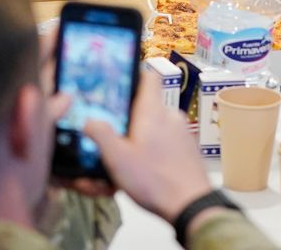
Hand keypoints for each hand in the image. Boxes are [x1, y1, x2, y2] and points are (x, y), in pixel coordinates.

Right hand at [80, 70, 211, 220]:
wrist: (190, 205)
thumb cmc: (154, 179)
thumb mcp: (117, 158)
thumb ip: (101, 135)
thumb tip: (90, 120)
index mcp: (153, 111)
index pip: (148, 77)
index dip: (134, 76)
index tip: (117, 85)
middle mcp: (170, 117)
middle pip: (146, 107)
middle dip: (128, 121)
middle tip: (111, 138)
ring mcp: (181, 133)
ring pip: (154, 129)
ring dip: (138, 142)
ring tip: (122, 165)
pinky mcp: (186, 150)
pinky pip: (165, 144)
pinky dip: (151, 154)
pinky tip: (140, 174)